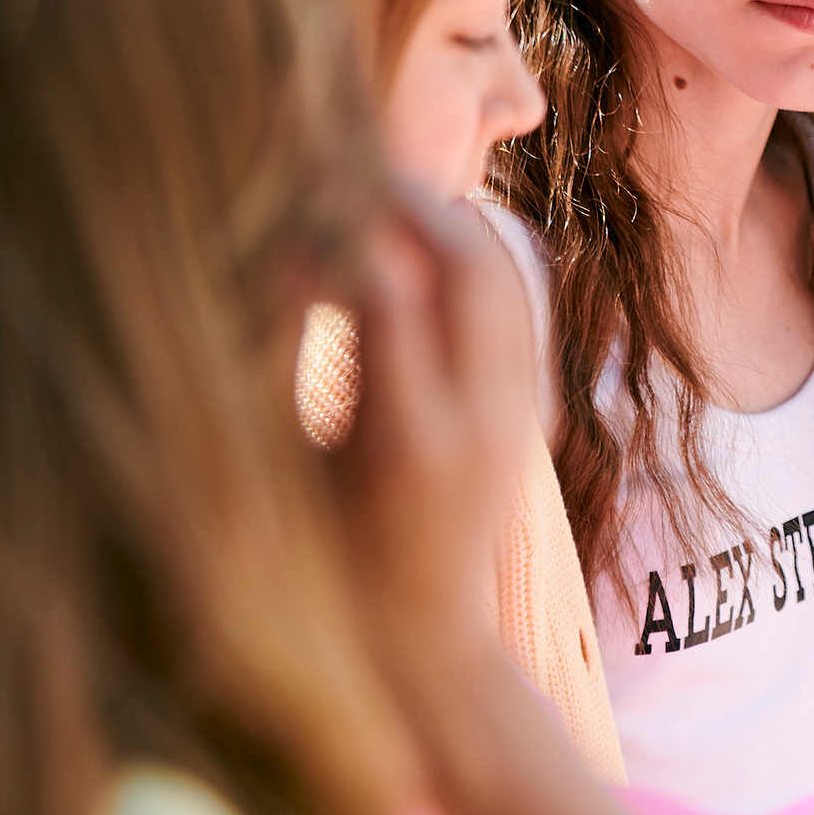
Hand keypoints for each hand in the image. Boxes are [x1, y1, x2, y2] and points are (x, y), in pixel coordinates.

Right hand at [329, 189, 531, 677]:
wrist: (425, 644)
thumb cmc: (324, 563)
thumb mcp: (289, 470)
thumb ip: (290, 366)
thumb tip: (280, 256)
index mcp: (407, 439)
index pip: (388, 294)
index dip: (343, 235)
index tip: (297, 205)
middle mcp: (481, 419)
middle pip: (473, 269)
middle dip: (418, 205)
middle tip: (355, 171)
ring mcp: (518, 415)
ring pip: (506, 279)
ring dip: (454, 224)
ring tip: (389, 194)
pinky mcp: (533, 415)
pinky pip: (516, 310)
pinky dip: (476, 264)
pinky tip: (428, 244)